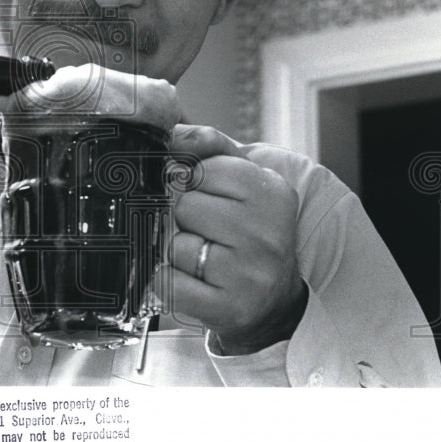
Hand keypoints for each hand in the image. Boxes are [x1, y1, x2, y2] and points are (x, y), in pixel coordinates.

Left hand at [166, 124, 306, 354]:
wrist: (273, 297)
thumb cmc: (248, 229)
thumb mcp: (240, 178)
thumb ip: (207, 145)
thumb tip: (169, 133)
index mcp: (271, 192)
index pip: (201, 169)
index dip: (191, 182)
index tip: (202, 194)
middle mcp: (267, 233)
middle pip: (184, 206)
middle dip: (182, 216)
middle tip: (203, 229)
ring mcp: (249, 274)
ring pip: (174, 245)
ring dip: (176, 251)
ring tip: (201, 256)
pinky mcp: (229, 308)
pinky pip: (169, 284)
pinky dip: (167, 281)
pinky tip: (189, 279)